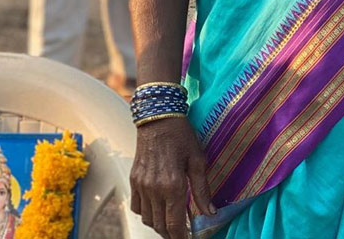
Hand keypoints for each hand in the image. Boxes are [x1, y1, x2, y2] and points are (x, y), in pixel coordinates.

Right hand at [130, 116, 213, 238]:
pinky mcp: (134, 179)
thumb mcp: (198, 160)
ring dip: (159, 224)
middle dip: (172, 233)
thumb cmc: (181, 135)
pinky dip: (146, 213)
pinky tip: (157, 207)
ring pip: (148, 219)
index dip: (182, 237)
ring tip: (172, 221)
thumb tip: (210, 213)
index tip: (189, 238)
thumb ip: (202, 189)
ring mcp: (141, 185)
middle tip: (183, 232)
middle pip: (160, 226)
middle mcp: (154, 189)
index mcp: (172, 185)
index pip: (175, 224)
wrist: (158, 116)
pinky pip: (137, 207)